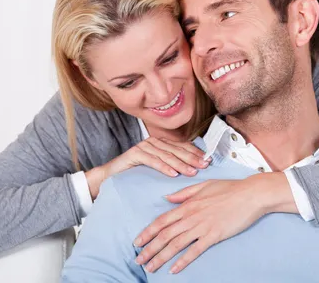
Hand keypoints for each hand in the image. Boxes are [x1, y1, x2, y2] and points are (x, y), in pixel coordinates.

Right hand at [85, 137, 209, 198]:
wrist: (110, 177)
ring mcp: (144, 146)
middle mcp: (154, 142)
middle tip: (204, 166)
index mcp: (161, 143)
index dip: (196, 153)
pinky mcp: (135, 153)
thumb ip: (172, 165)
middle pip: (177, 150)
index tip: (208, 160)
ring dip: (181, 164)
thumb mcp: (157, 169)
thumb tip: (195, 168)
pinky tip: (173, 174)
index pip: (182, 146)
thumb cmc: (135, 175)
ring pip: (167, 155)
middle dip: (192, 158)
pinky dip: (164, 167)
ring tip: (192, 172)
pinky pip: (153, 160)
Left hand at [133, 172, 296, 273]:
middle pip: (165, 235)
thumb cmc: (229, 188)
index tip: (137, 242)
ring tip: (150, 267)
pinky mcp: (214, 235)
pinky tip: (174, 270)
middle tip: (138, 260)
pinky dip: (183, 261)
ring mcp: (202, 227)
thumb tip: (167, 199)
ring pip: (176, 244)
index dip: (147, 232)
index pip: (162, 221)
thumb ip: (184, 193)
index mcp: (187, 205)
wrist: (251, 194)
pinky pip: (195, 251)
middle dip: (149, 249)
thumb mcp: (203, 186)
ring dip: (161, 257)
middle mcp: (191, 217)